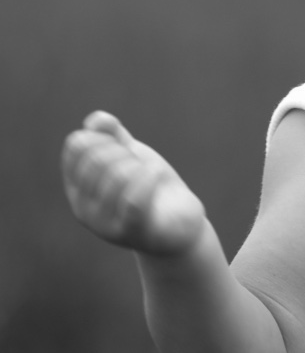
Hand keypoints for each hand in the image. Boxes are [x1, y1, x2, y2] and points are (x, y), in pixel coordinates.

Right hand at [61, 111, 206, 255]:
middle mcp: (82, 207)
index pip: (77, 147)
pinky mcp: (131, 233)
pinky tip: (158, 174)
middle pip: (97, 158)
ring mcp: (103, 224)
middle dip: (125, 151)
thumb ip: (113, 135)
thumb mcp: (131, 155)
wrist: (179, 224)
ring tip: (151, 174)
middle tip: (140, 165)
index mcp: (77, 186)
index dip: (105, 136)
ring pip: (118, 175)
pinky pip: (134, 199)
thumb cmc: (151, 186)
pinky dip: (150, 178)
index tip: (123, 147)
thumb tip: (96, 119)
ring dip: (141, 166)